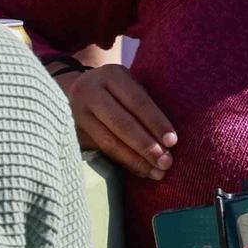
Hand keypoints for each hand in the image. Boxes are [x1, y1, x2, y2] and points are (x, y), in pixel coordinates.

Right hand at [54, 65, 175, 179]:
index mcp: (112, 75)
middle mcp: (91, 91)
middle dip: (146, 146)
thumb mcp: (130, 85)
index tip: (172, 141)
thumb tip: (169, 140)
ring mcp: (78, 112)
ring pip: (109, 141)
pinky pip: (102, 150)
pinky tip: (141, 170)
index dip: (156, 122)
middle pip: (122, 123)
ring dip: (136, 160)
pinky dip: (125, 162)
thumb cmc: (117, 89)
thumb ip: (145, 105)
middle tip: (166, 162)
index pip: (137, 102)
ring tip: (157, 172)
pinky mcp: (74, 131)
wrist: (79, 89)